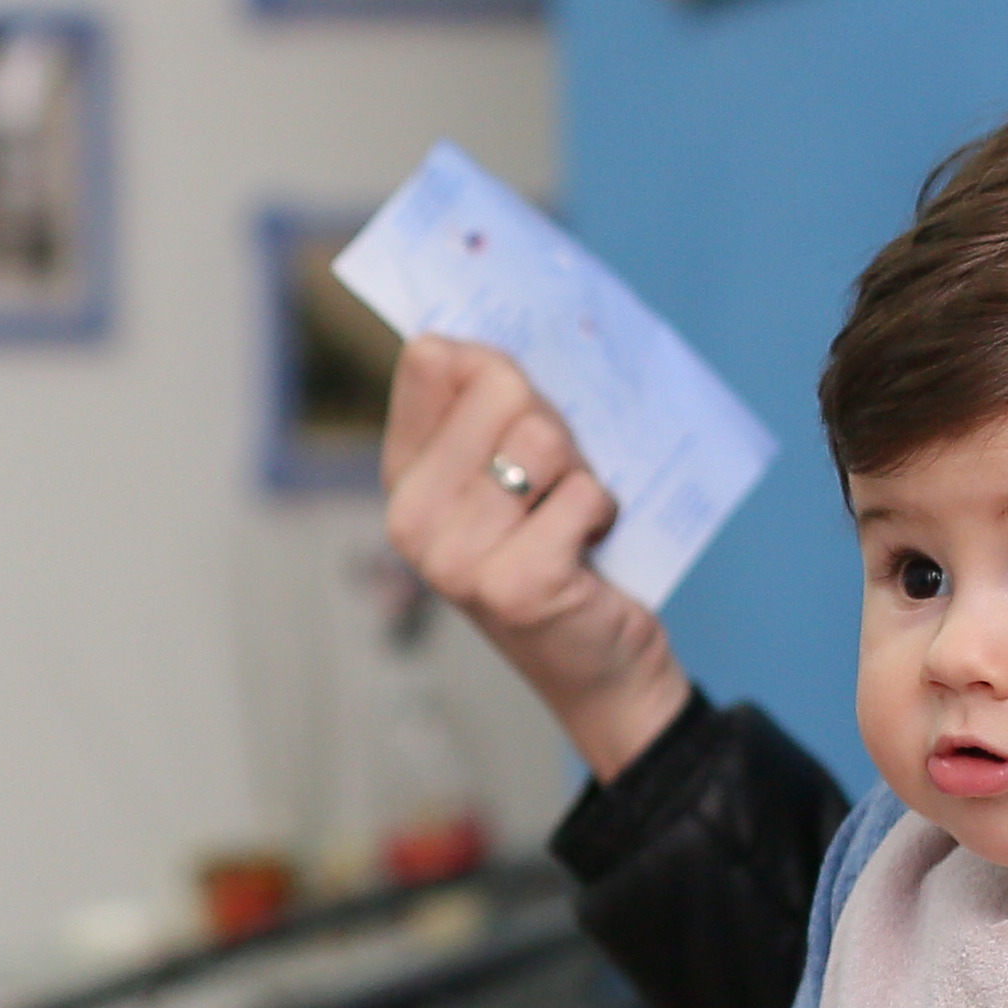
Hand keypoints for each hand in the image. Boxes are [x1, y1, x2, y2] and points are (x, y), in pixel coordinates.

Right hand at [384, 335, 692, 776]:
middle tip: (557, 481)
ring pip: (543, 439)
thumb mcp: (513, 471)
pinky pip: (582, 493)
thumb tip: (485, 341)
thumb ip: (494, 404)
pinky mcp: (516, 586)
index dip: (499, 371)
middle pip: (500, 386)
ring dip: (582, 471)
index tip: (519, 415)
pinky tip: (590, 550)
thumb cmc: (563, 550)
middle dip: (553, 423)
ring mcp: (456, 558)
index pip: (434, 358)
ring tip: (573, 516)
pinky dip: (603, 512)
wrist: (601, 666)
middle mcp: (412, 517)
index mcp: (404, 474)